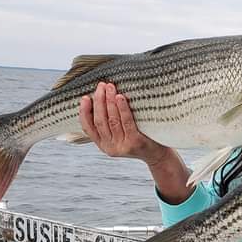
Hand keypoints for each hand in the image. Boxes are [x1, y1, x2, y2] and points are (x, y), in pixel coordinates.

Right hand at [79, 82, 191, 202]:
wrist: (157, 155)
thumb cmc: (138, 139)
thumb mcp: (120, 135)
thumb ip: (109, 124)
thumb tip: (100, 98)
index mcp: (103, 145)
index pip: (88, 128)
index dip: (84, 112)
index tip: (85, 97)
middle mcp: (110, 147)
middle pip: (100, 121)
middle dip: (99, 101)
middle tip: (101, 86)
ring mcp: (122, 146)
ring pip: (112, 120)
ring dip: (109, 101)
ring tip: (110, 88)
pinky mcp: (135, 142)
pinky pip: (126, 122)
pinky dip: (122, 108)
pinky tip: (120, 97)